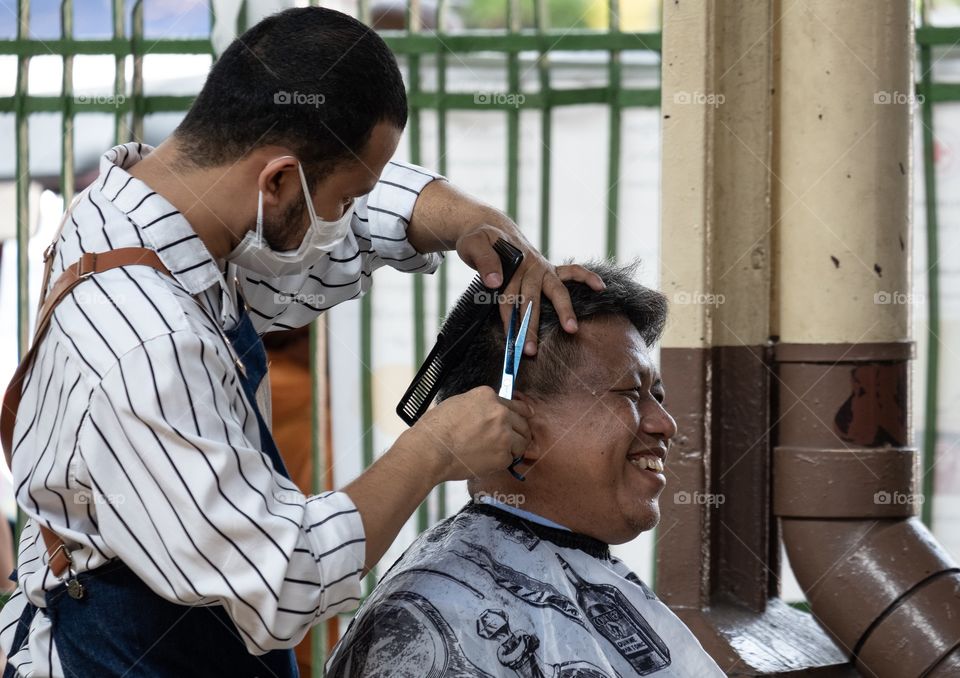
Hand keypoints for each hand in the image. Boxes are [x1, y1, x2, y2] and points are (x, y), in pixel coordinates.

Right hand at [402, 386, 532, 481]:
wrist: (430, 450)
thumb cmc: (436, 429)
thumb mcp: (458, 403)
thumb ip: (479, 406)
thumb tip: (488, 413)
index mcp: (488, 396)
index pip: (515, 404)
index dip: (521, 413)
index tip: (526, 416)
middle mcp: (500, 412)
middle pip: (523, 423)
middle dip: (519, 432)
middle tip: (513, 440)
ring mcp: (504, 434)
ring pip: (521, 442)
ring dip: (513, 448)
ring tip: (498, 452)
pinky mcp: (503, 455)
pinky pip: (510, 459)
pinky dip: (502, 461)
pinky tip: (487, 460)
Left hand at [456, 222, 605, 355]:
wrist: (490, 228)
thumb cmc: (479, 240)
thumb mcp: (474, 245)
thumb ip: (484, 261)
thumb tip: (495, 281)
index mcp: (511, 264)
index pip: (509, 296)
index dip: (509, 320)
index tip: (510, 341)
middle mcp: (530, 267)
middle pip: (531, 300)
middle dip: (531, 326)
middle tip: (530, 350)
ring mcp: (542, 267)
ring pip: (555, 290)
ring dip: (563, 310)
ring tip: (571, 329)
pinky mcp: (550, 268)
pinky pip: (573, 270)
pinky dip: (587, 277)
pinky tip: (600, 287)